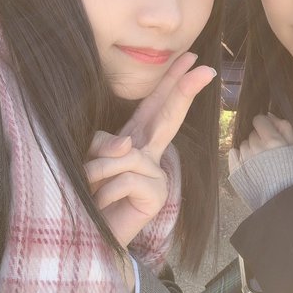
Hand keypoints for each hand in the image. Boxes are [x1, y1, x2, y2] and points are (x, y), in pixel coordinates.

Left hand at [85, 53, 215, 246]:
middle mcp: (149, 154)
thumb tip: (128, 145)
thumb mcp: (91, 160)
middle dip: (183, 89)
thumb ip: (106, 145)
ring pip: (125, 155)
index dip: (171, 80)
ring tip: (90, 188)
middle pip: (168, 115)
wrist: (87, 234)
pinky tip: (102, 204)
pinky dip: (104, 190)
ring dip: (97, 171)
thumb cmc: (88, 194)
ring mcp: (156, 175)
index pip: (154, 104)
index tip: (190, 58)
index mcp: (135, 140)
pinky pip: (123, 179)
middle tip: (205, 68)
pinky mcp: (155, 195)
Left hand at [229, 112, 292, 173]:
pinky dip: (240, 156)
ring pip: (244, 144)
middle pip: (252, 134)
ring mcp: (244, 158)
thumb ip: (284, 127)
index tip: (270, 135)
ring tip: (261, 163)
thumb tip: (270, 115)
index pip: (259, 120)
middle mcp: (255, 147)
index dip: (265, 126)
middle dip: (260, 140)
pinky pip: (233, 154)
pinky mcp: (236, 169)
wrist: (283, 199)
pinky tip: (250, 165)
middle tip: (269, 154)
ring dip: (251, 150)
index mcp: (271, 140)